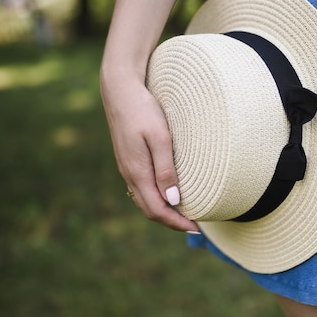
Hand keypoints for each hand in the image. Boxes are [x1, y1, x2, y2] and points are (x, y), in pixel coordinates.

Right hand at [101, 76, 199, 232]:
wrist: (120, 89)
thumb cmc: (143, 109)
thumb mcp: (159, 138)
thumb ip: (166, 169)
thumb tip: (173, 200)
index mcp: (137, 172)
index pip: (156, 209)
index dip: (176, 222)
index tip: (196, 227)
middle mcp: (129, 174)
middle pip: (149, 209)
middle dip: (171, 220)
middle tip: (194, 224)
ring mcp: (127, 167)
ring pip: (144, 199)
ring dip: (163, 210)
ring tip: (183, 212)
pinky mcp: (128, 159)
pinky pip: (141, 188)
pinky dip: (155, 197)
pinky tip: (168, 192)